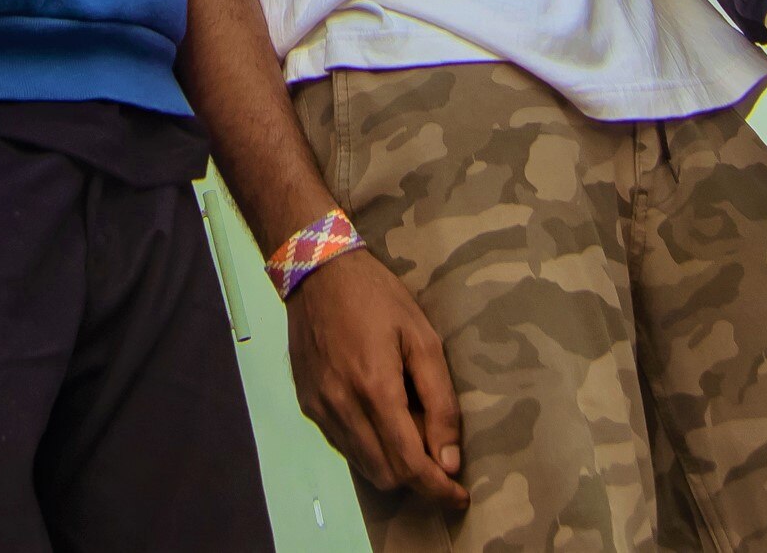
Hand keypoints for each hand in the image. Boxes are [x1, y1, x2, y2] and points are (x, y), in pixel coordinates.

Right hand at [286, 249, 466, 507]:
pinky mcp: (308, 404)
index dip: (437, 489)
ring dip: (392, 463)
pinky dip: (367, 445)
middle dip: (417, 478)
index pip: (409, 463)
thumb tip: (448, 459)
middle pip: (386, 474)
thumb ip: (439, 402)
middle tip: (437, 452)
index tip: (458, 496)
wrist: (317, 270)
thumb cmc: (378, 297)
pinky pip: (344, 444)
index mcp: (376, 388)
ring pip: (363, 465)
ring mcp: (320, 407)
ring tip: (409, 426)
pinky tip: (380, 414)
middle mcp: (342, 406)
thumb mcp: (423, 339)